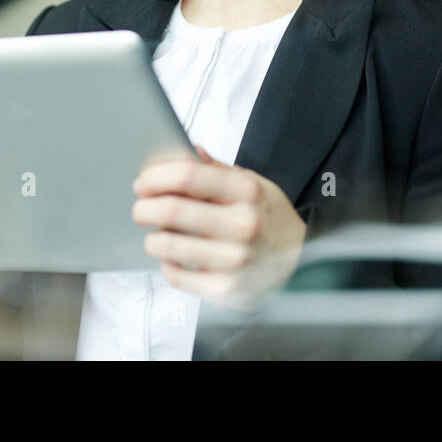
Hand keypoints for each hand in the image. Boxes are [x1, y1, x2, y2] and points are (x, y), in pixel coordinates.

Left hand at [132, 146, 306, 308]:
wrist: (299, 257)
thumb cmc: (269, 217)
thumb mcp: (252, 183)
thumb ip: (214, 169)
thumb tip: (183, 151)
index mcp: (247, 192)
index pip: (187, 177)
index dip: (155, 177)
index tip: (143, 182)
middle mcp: (243, 225)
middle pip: (171, 211)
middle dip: (144, 208)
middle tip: (141, 208)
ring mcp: (234, 260)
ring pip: (166, 245)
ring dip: (153, 238)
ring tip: (159, 234)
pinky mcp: (225, 289)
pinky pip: (175, 276)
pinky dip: (168, 264)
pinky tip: (176, 257)